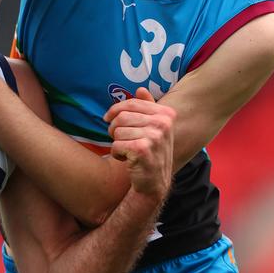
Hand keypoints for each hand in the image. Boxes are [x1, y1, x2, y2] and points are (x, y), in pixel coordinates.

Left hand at [103, 88, 174, 202]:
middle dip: (115, 129)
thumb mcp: (153, 129)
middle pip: (122, 117)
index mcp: (166, 114)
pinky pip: (116, 145)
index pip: (132, 103)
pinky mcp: (143, 149)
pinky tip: (126, 159)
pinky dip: (116, 153)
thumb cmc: (150, 153)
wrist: (155, 183)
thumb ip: (148, 108)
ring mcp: (155, 136)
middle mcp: (163, 123)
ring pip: (117, 131)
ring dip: (117, 143)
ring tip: (127, 151)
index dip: (115, 110)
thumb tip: (140, 89)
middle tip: (121, 140)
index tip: (108, 118)